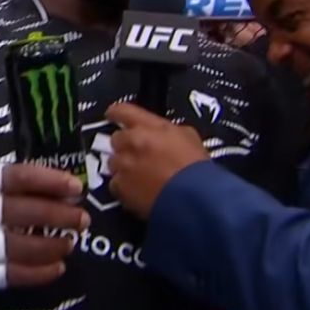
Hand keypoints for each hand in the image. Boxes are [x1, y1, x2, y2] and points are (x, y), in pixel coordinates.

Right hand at [0, 163, 89, 289]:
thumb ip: (18, 186)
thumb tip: (67, 191)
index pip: (18, 177)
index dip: (50, 181)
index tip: (76, 188)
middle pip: (22, 212)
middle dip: (59, 216)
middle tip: (83, 220)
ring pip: (20, 247)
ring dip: (52, 246)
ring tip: (69, 244)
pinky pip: (12, 275)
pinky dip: (40, 273)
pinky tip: (58, 268)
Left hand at [106, 102, 209, 219]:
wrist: (193, 198)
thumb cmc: (195, 168)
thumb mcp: (188, 136)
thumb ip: (166, 130)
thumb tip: (160, 133)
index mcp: (148, 126)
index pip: (122, 110)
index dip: (116, 113)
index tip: (113, 116)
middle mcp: (131, 142)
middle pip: (116, 139)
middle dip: (125, 146)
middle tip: (140, 156)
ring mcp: (123, 165)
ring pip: (113, 162)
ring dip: (124, 167)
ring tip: (143, 177)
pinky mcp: (120, 187)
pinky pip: (115, 184)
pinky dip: (125, 187)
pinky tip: (140, 191)